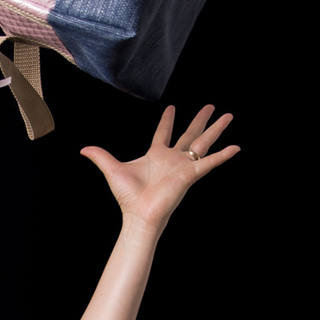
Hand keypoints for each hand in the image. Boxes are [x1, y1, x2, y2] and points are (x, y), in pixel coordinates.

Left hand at [79, 104, 238, 232]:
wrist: (139, 214)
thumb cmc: (127, 196)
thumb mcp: (112, 169)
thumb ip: (100, 156)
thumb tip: (82, 149)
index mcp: (156, 155)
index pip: (164, 133)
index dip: (168, 120)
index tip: (172, 107)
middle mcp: (172, 159)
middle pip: (190, 134)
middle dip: (200, 120)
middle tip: (211, 106)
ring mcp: (183, 166)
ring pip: (203, 142)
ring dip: (216, 129)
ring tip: (228, 115)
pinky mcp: (190, 174)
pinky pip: (210, 162)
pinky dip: (223, 155)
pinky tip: (236, 147)